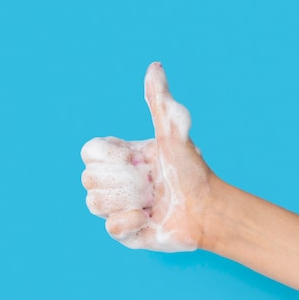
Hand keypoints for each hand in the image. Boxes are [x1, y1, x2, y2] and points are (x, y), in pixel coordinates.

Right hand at [81, 62, 213, 251]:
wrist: (210, 209)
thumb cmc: (193, 170)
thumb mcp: (175, 133)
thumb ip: (160, 101)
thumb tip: (154, 66)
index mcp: (119, 159)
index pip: (88, 153)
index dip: (108, 156)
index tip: (136, 158)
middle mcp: (114, 183)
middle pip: (88, 178)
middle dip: (123, 180)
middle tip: (149, 182)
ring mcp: (116, 209)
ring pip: (94, 203)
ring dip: (127, 200)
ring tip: (150, 199)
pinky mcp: (124, 233)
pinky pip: (109, 228)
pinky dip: (129, 221)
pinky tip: (149, 216)